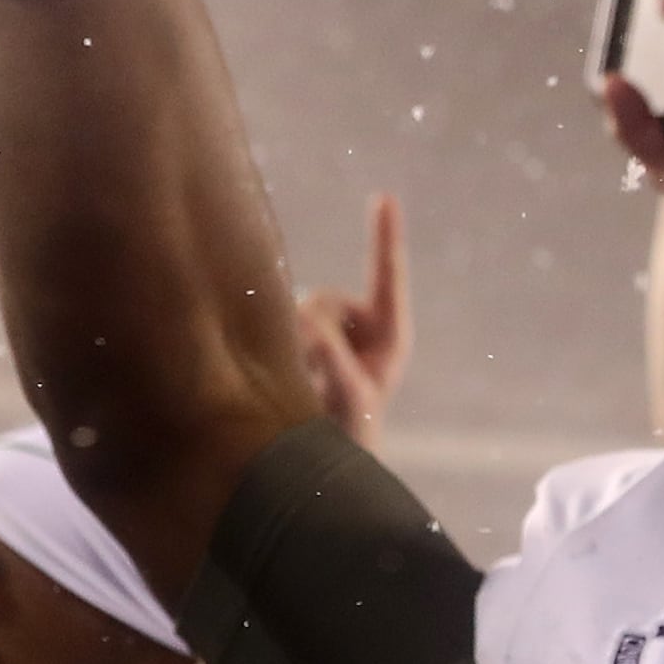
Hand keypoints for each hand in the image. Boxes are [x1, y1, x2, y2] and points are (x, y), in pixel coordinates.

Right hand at [294, 192, 410, 450]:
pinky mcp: (298, 339)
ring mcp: (329, 331)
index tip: (385, 197)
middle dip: (310, 329)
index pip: (388, 278)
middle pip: (321, 298)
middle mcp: (359, 326)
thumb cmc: (349, 435)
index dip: (385, 237)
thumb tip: (307, 318)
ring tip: (304, 385)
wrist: (324, 466)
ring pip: (295, 311)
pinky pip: (277, 321)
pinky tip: (286, 373)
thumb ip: (334, 358)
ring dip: (292, 342)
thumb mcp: (351, 398)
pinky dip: (274, 341)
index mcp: (389, 335)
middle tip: (314, 377)